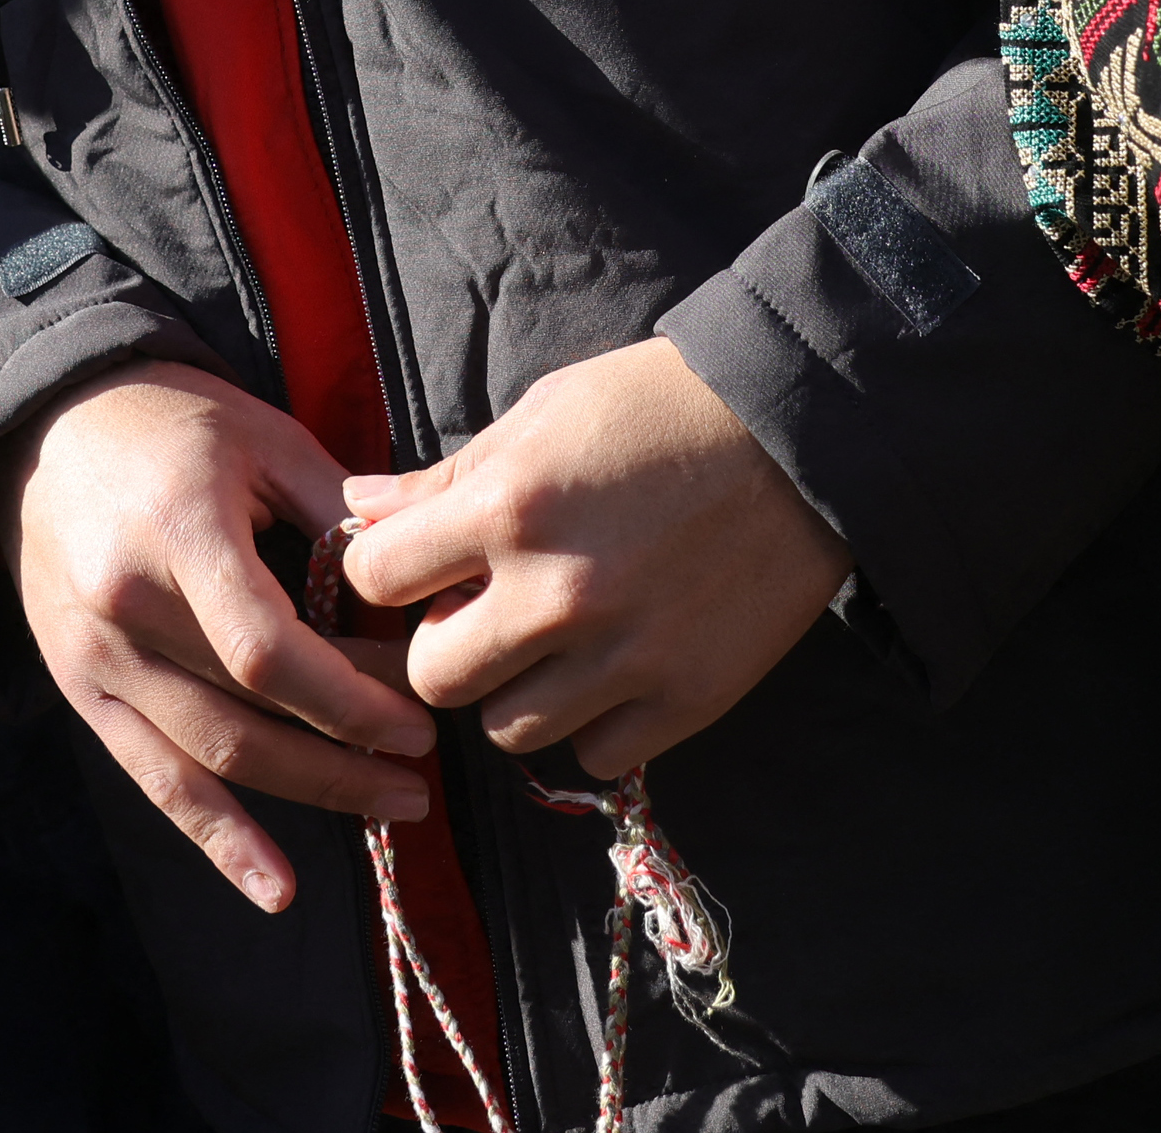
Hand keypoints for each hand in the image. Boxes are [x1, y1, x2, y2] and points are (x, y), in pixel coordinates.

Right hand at [0, 359, 435, 909]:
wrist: (40, 427)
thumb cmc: (169, 422)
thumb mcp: (264, 436)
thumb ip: (341, 513)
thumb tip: (423, 585)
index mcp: (177, 531)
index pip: (267, 650)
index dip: (350, 698)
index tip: (418, 714)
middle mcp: (125, 607)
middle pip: (247, 713)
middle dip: (347, 752)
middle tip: (422, 771)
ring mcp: (94, 658)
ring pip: (210, 758)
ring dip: (310, 794)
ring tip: (392, 806)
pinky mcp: (80, 691)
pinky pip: (154, 781)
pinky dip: (218, 841)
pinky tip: (278, 889)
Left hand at [334, 336, 845, 777]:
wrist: (800, 432)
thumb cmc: (660, 405)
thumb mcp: (543, 413)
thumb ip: (448, 475)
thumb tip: (360, 505)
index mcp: (509, 507)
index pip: (376, 576)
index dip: (387, 570)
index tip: (420, 563)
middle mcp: (556, 594)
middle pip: (433, 677)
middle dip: (445, 645)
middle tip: (484, 613)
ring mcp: (624, 656)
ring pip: (509, 729)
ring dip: (517, 690)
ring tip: (554, 644)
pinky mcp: (686, 698)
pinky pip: (595, 755)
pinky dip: (593, 724)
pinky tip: (612, 671)